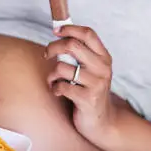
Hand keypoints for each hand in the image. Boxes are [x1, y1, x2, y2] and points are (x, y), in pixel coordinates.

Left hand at [45, 25, 117, 139]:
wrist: (102, 122)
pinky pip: (61, 86)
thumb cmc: (91, 91)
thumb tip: (61, 32)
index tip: (56, 31)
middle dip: (53, 47)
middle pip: (72, 45)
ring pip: (62, 67)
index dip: (69, 29)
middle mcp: (102, 68)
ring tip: (53, 80)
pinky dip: (54, 88)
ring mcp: (96, 84)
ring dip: (51, 74)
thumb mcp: (93, 70)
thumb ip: (82, 53)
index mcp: (104, 57)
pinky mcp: (87, 99)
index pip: (88, 34)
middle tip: (46, 54)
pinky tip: (58, 91)